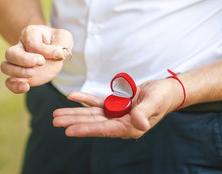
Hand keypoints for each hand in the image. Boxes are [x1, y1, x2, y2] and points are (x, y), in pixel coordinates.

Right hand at [1, 25, 73, 92]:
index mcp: (30, 33)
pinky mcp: (20, 76)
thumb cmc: (57, 41)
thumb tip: (58, 54)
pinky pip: (9, 82)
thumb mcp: (64, 38)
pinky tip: (26, 87)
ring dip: (17, 72)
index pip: (31, 42)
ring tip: (32, 74)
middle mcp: (20, 47)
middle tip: (41, 62)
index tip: (58, 54)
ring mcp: (18, 62)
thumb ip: (61, 44)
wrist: (54, 51)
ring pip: (5, 67)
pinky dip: (14, 86)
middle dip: (24, 60)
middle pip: (10, 53)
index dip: (44, 50)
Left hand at [53, 78, 183, 138]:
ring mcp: (116, 114)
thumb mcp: (155, 101)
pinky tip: (72, 97)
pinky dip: (85, 99)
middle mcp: (120, 123)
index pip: (104, 129)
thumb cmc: (163, 96)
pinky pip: (97, 103)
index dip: (86, 130)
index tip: (69, 131)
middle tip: (55, 121)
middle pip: (92, 123)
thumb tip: (137, 123)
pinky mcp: (115, 105)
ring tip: (57, 115)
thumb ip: (145, 112)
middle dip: (73, 122)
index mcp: (130, 127)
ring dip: (74, 113)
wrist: (166, 90)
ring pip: (91, 114)